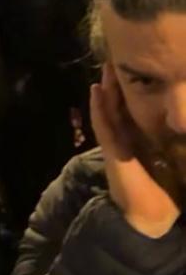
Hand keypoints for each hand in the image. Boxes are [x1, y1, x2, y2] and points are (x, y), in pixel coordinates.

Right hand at [91, 65, 180, 238]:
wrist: (152, 217)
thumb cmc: (168, 193)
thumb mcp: (177, 160)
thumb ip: (180, 144)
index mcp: (141, 140)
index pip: (136, 110)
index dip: (134, 91)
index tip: (140, 68)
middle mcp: (126, 138)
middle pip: (120, 105)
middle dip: (119, 84)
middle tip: (118, 58)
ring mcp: (116, 144)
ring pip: (108, 111)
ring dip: (106, 89)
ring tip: (105, 67)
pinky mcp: (112, 151)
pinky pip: (103, 125)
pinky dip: (98, 108)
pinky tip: (96, 91)